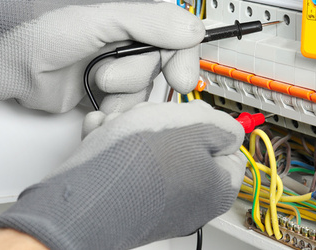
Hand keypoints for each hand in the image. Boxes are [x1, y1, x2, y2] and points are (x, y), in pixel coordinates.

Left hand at [0, 0, 203, 116]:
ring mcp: (107, 60)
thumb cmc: (35, 25)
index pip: (174, 27)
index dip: (181, 54)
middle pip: (160, 62)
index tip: (179, 78)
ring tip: (93, 85)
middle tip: (108, 75)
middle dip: (137, 74)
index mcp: (126, 3)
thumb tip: (195, 29)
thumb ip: (151, 21)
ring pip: (142, 87)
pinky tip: (94, 109)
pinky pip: (122, 105)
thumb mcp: (99, 16)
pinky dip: (113, 112)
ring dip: (123, 95)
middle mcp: (120, 30)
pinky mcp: (94, 88)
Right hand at [0, 101, 245, 249]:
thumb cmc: (139, 164)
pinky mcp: (124, 197)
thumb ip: (223, 127)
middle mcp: (188, 202)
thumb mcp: (197, 126)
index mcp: (216, 189)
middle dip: (164, 122)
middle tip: (152, 119)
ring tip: (119, 129)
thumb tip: (231, 130)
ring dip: (132, 127)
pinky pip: (124, 160)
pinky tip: (102, 137)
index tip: (196, 114)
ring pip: (150, 146)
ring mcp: (155, 201)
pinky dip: (112, 143)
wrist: (84, 194)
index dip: (212, 125)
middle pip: (187, 144)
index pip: (230, 150)